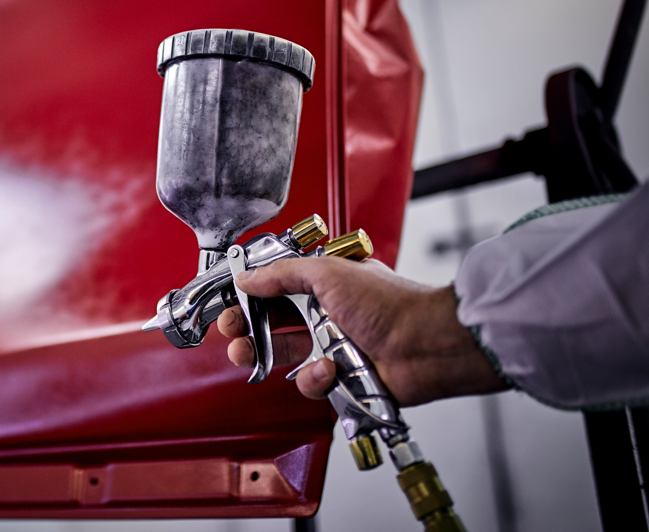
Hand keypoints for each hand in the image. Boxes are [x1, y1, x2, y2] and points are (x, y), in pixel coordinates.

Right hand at [216, 256, 507, 405]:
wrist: (426, 345)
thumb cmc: (391, 303)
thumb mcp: (328, 273)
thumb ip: (282, 274)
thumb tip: (248, 277)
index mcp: (324, 283)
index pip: (275, 287)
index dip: (250, 297)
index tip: (230, 304)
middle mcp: (327, 313)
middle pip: (273, 323)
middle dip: (247, 329)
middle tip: (232, 334)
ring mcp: (333, 345)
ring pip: (285, 355)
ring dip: (267, 355)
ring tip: (252, 354)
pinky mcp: (340, 376)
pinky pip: (310, 381)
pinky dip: (314, 377)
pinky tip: (329, 368)